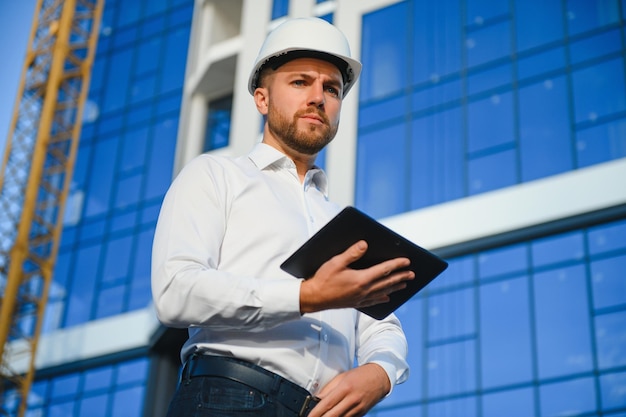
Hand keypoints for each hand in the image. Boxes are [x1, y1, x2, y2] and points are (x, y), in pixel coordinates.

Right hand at [300, 240, 414, 313]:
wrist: (314, 298)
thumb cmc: (323, 279)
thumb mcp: (336, 262)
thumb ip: (352, 253)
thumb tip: (364, 244)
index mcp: (361, 279)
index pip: (384, 270)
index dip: (397, 265)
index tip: (407, 261)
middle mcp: (364, 290)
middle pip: (387, 282)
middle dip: (401, 277)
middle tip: (412, 274)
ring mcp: (361, 298)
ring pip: (383, 292)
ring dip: (395, 287)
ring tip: (404, 284)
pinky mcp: (356, 303)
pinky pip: (373, 301)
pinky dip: (382, 298)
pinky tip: (386, 297)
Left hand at [308, 363, 390, 416]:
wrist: (380, 377)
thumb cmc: (359, 375)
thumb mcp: (342, 376)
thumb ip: (329, 388)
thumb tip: (317, 399)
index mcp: (345, 388)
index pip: (327, 403)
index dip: (316, 412)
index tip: (309, 416)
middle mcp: (352, 399)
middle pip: (333, 415)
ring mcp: (358, 408)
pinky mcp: (362, 413)